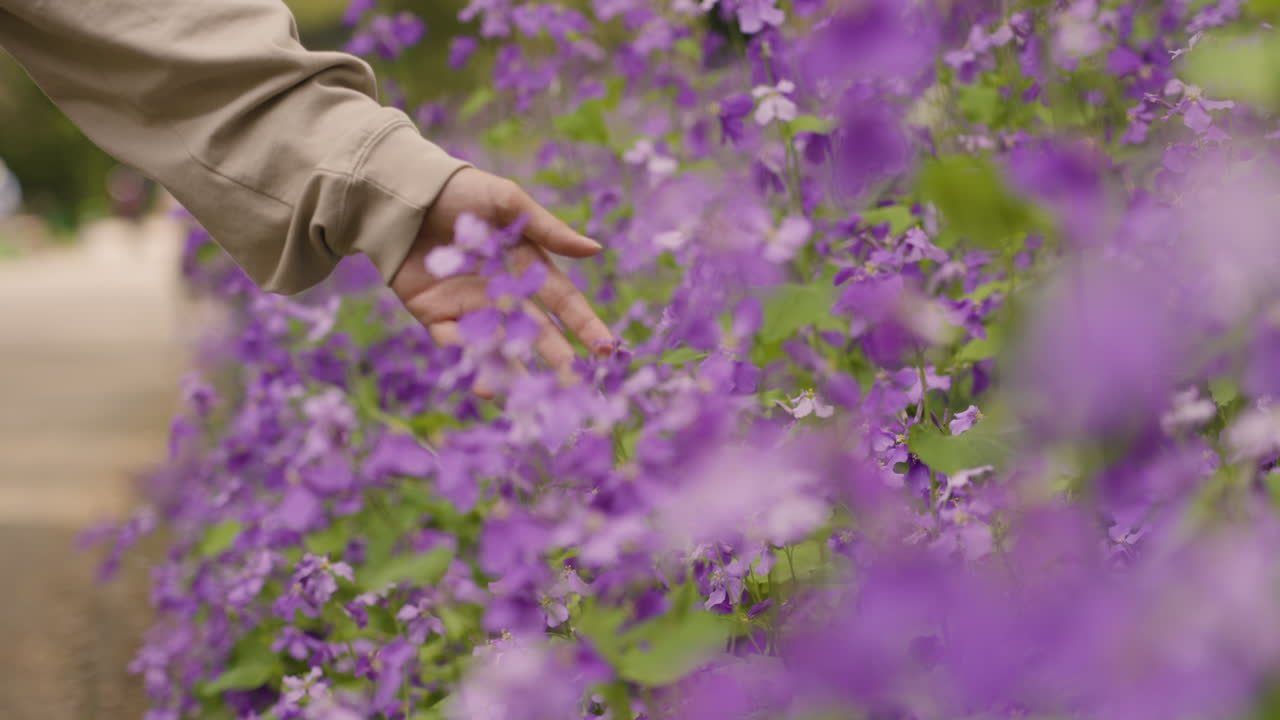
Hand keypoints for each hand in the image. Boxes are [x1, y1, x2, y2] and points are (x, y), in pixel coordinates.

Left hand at [391, 167, 613, 382]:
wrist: (404, 194)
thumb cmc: (462, 191)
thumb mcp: (508, 202)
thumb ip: (548, 230)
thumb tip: (595, 249)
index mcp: (526, 266)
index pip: (563, 301)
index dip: (585, 324)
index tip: (606, 350)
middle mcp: (503, 293)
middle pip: (536, 331)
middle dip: (556, 358)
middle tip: (574, 386)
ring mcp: (470, 307)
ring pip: (497, 345)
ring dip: (511, 371)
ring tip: (523, 394)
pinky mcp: (436, 315)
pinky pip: (455, 343)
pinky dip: (468, 361)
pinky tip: (482, 383)